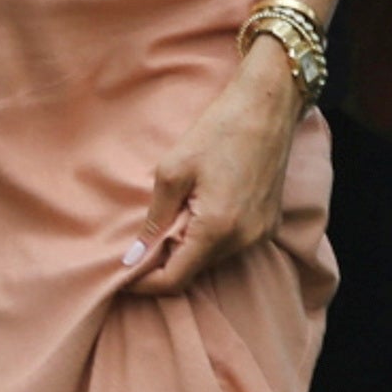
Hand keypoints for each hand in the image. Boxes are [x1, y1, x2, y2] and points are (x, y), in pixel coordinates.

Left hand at [124, 49, 301, 301]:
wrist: (267, 107)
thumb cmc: (218, 131)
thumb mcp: (172, 172)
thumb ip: (154, 220)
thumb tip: (134, 257)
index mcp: (217, 230)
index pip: (175, 279)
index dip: (145, 283)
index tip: (122, 276)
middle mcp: (243, 241)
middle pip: (194, 271)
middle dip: (164, 264)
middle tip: (140, 243)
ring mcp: (260, 235)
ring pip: (212, 259)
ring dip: (187, 249)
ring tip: (170, 220)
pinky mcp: (269, 225)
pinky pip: (232, 245)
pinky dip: (209, 238)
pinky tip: (197, 211)